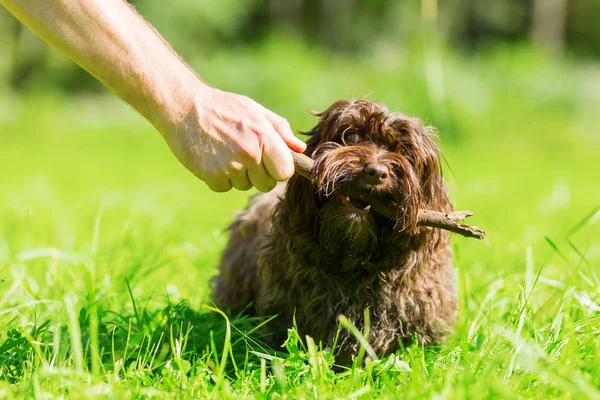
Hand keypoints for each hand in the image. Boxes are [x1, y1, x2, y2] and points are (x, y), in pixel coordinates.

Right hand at [161, 84, 306, 191]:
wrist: (184, 107)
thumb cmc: (224, 107)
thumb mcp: (255, 111)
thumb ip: (279, 130)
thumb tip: (299, 149)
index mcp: (263, 137)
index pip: (285, 172)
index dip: (279, 168)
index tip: (270, 161)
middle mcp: (249, 153)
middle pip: (267, 184)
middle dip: (260, 174)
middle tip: (244, 154)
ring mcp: (230, 167)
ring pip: (245, 186)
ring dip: (238, 175)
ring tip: (225, 151)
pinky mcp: (211, 176)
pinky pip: (225, 188)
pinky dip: (219, 178)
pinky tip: (212, 158)